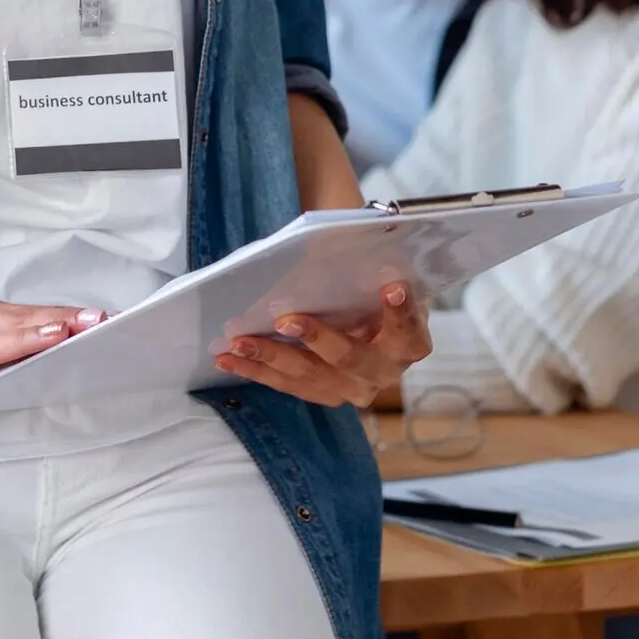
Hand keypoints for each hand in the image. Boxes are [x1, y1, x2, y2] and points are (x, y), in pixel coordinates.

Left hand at [213, 283, 430, 408]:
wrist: (370, 314)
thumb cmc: (371, 286)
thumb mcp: (376, 273)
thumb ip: (363, 264)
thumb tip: (323, 244)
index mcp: (410, 341)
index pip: (409, 327)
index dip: (402, 311)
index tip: (391, 287)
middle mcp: (385, 371)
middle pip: (351, 358)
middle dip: (316, 339)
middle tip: (286, 320)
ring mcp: (354, 387)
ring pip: (311, 376)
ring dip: (271, 358)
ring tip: (239, 342)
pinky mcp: (326, 394)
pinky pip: (290, 386)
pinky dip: (258, 371)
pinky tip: (228, 359)